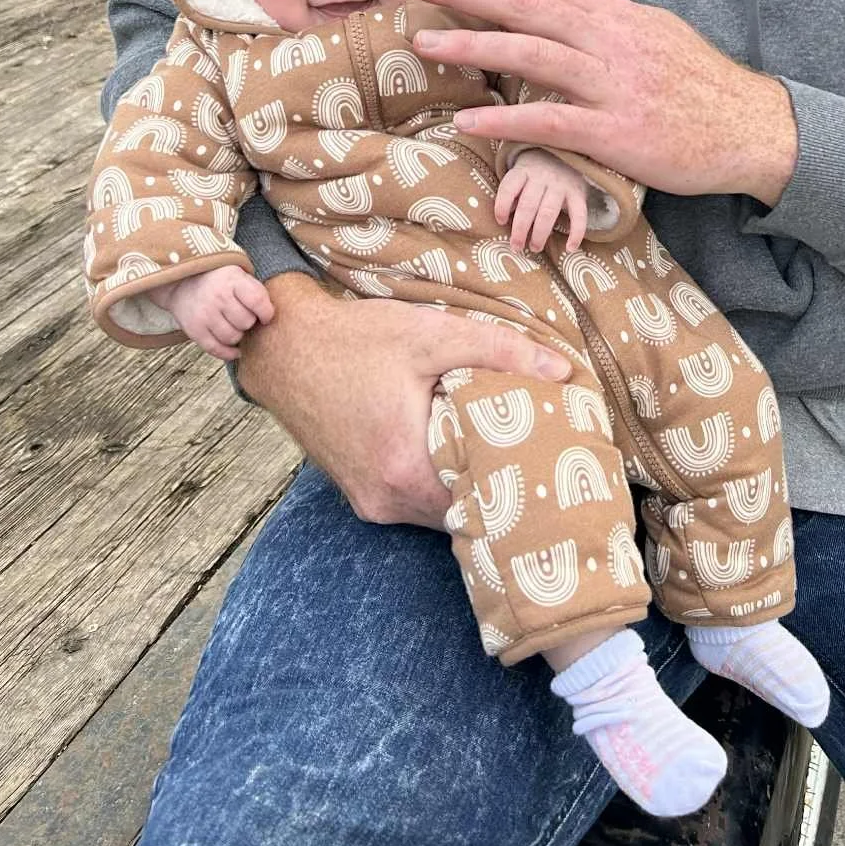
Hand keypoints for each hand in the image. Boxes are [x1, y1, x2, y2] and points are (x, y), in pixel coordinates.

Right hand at [157, 266, 274, 361]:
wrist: (183, 282)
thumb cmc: (220, 281)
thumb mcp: (239, 275)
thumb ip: (255, 292)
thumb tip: (272, 317)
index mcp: (232, 280)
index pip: (257, 301)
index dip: (266, 313)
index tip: (266, 316)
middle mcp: (217, 297)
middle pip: (246, 322)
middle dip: (249, 322)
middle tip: (244, 317)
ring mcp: (205, 314)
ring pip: (233, 337)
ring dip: (238, 335)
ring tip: (234, 326)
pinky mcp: (195, 330)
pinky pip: (217, 349)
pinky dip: (228, 352)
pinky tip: (234, 349)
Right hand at [236, 271, 572, 528]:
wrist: (282, 348)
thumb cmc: (353, 340)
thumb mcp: (430, 334)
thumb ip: (499, 351)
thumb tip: (562, 371)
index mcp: (405, 469)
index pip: (480, 503)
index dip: (517, 486)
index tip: (548, 468)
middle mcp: (385, 499)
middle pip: (460, 511)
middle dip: (496, 487)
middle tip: (534, 457)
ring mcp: (367, 501)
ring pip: (436, 509)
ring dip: (464, 485)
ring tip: (500, 451)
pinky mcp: (357, 493)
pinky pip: (411, 500)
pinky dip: (435, 481)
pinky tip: (455, 450)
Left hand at [402, 0, 798, 205]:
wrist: (755, 131)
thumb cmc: (703, 87)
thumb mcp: (656, 36)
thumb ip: (607, 24)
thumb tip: (562, 11)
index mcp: (618, 14)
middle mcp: (612, 40)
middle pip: (528, 4)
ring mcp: (615, 86)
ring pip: (534, 55)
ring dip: (473, 47)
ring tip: (424, 43)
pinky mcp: (619, 133)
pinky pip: (554, 122)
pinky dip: (508, 121)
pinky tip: (469, 123)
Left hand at [496, 151, 588, 253]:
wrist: (566, 151)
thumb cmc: (536, 171)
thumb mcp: (521, 174)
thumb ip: (513, 193)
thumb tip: (507, 216)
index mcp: (523, 170)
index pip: (509, 188)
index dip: (501, 206)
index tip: (501, 222)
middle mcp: (542, 176)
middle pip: (527, 206)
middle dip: (520, 230)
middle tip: (516, 247)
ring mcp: (561, 184)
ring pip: (548, 212)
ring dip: (540, 234)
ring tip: (535, 248)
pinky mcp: (578, 192)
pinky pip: (579, 215)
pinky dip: (576, 233)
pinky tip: (570, 248)